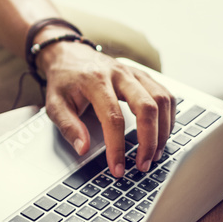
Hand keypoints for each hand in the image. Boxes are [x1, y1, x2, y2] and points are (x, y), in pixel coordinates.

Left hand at [39, 42, 174, 176]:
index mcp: (95, 80)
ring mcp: (134, 73)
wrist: (69, 53)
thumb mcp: (54, 103)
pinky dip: (168, 116)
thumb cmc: (63, 80)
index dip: (117, 146)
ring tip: (154, 154)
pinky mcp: (143, 75)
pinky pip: (165, 95)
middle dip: (149, 140)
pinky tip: (162, 134)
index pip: (113, 118)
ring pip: (161, 99)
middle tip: (144, 164)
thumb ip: (68, 126)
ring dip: (163, 130)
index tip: (117, 168)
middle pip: (146, 106)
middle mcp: (119, 74)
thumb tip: (83, 148)